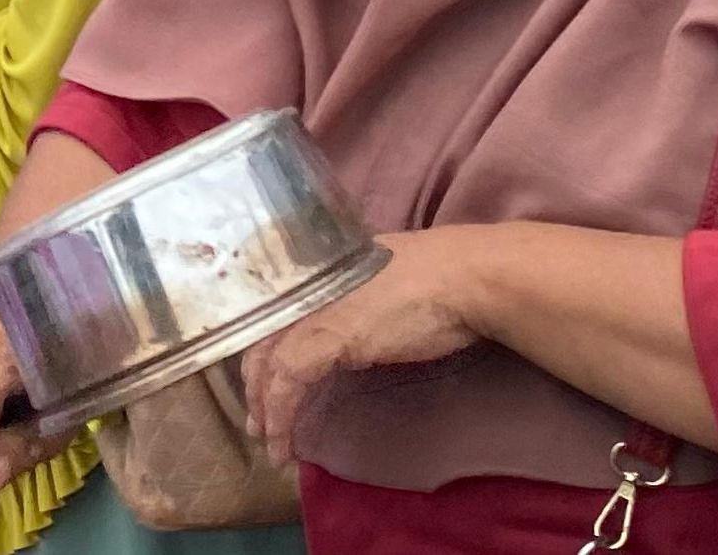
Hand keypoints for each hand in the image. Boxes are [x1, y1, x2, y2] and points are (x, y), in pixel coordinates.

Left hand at [239, 227, 492, 467]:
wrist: (463, 278)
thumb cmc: (435, 277)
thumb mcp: (375, 281)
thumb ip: (351, 296)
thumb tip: (351, 317)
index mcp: (314, 273)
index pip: (269, 318)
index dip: (259, 356)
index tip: (261, 387)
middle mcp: (305, 289)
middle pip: (260, 343)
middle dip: (255, 388)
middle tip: (259, 424)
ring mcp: (313, 310)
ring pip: (268, 365)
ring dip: (266, 410)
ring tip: (271, 445)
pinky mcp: (328, 336)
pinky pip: (289, 381)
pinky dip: (282, 414)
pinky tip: (285, 442)